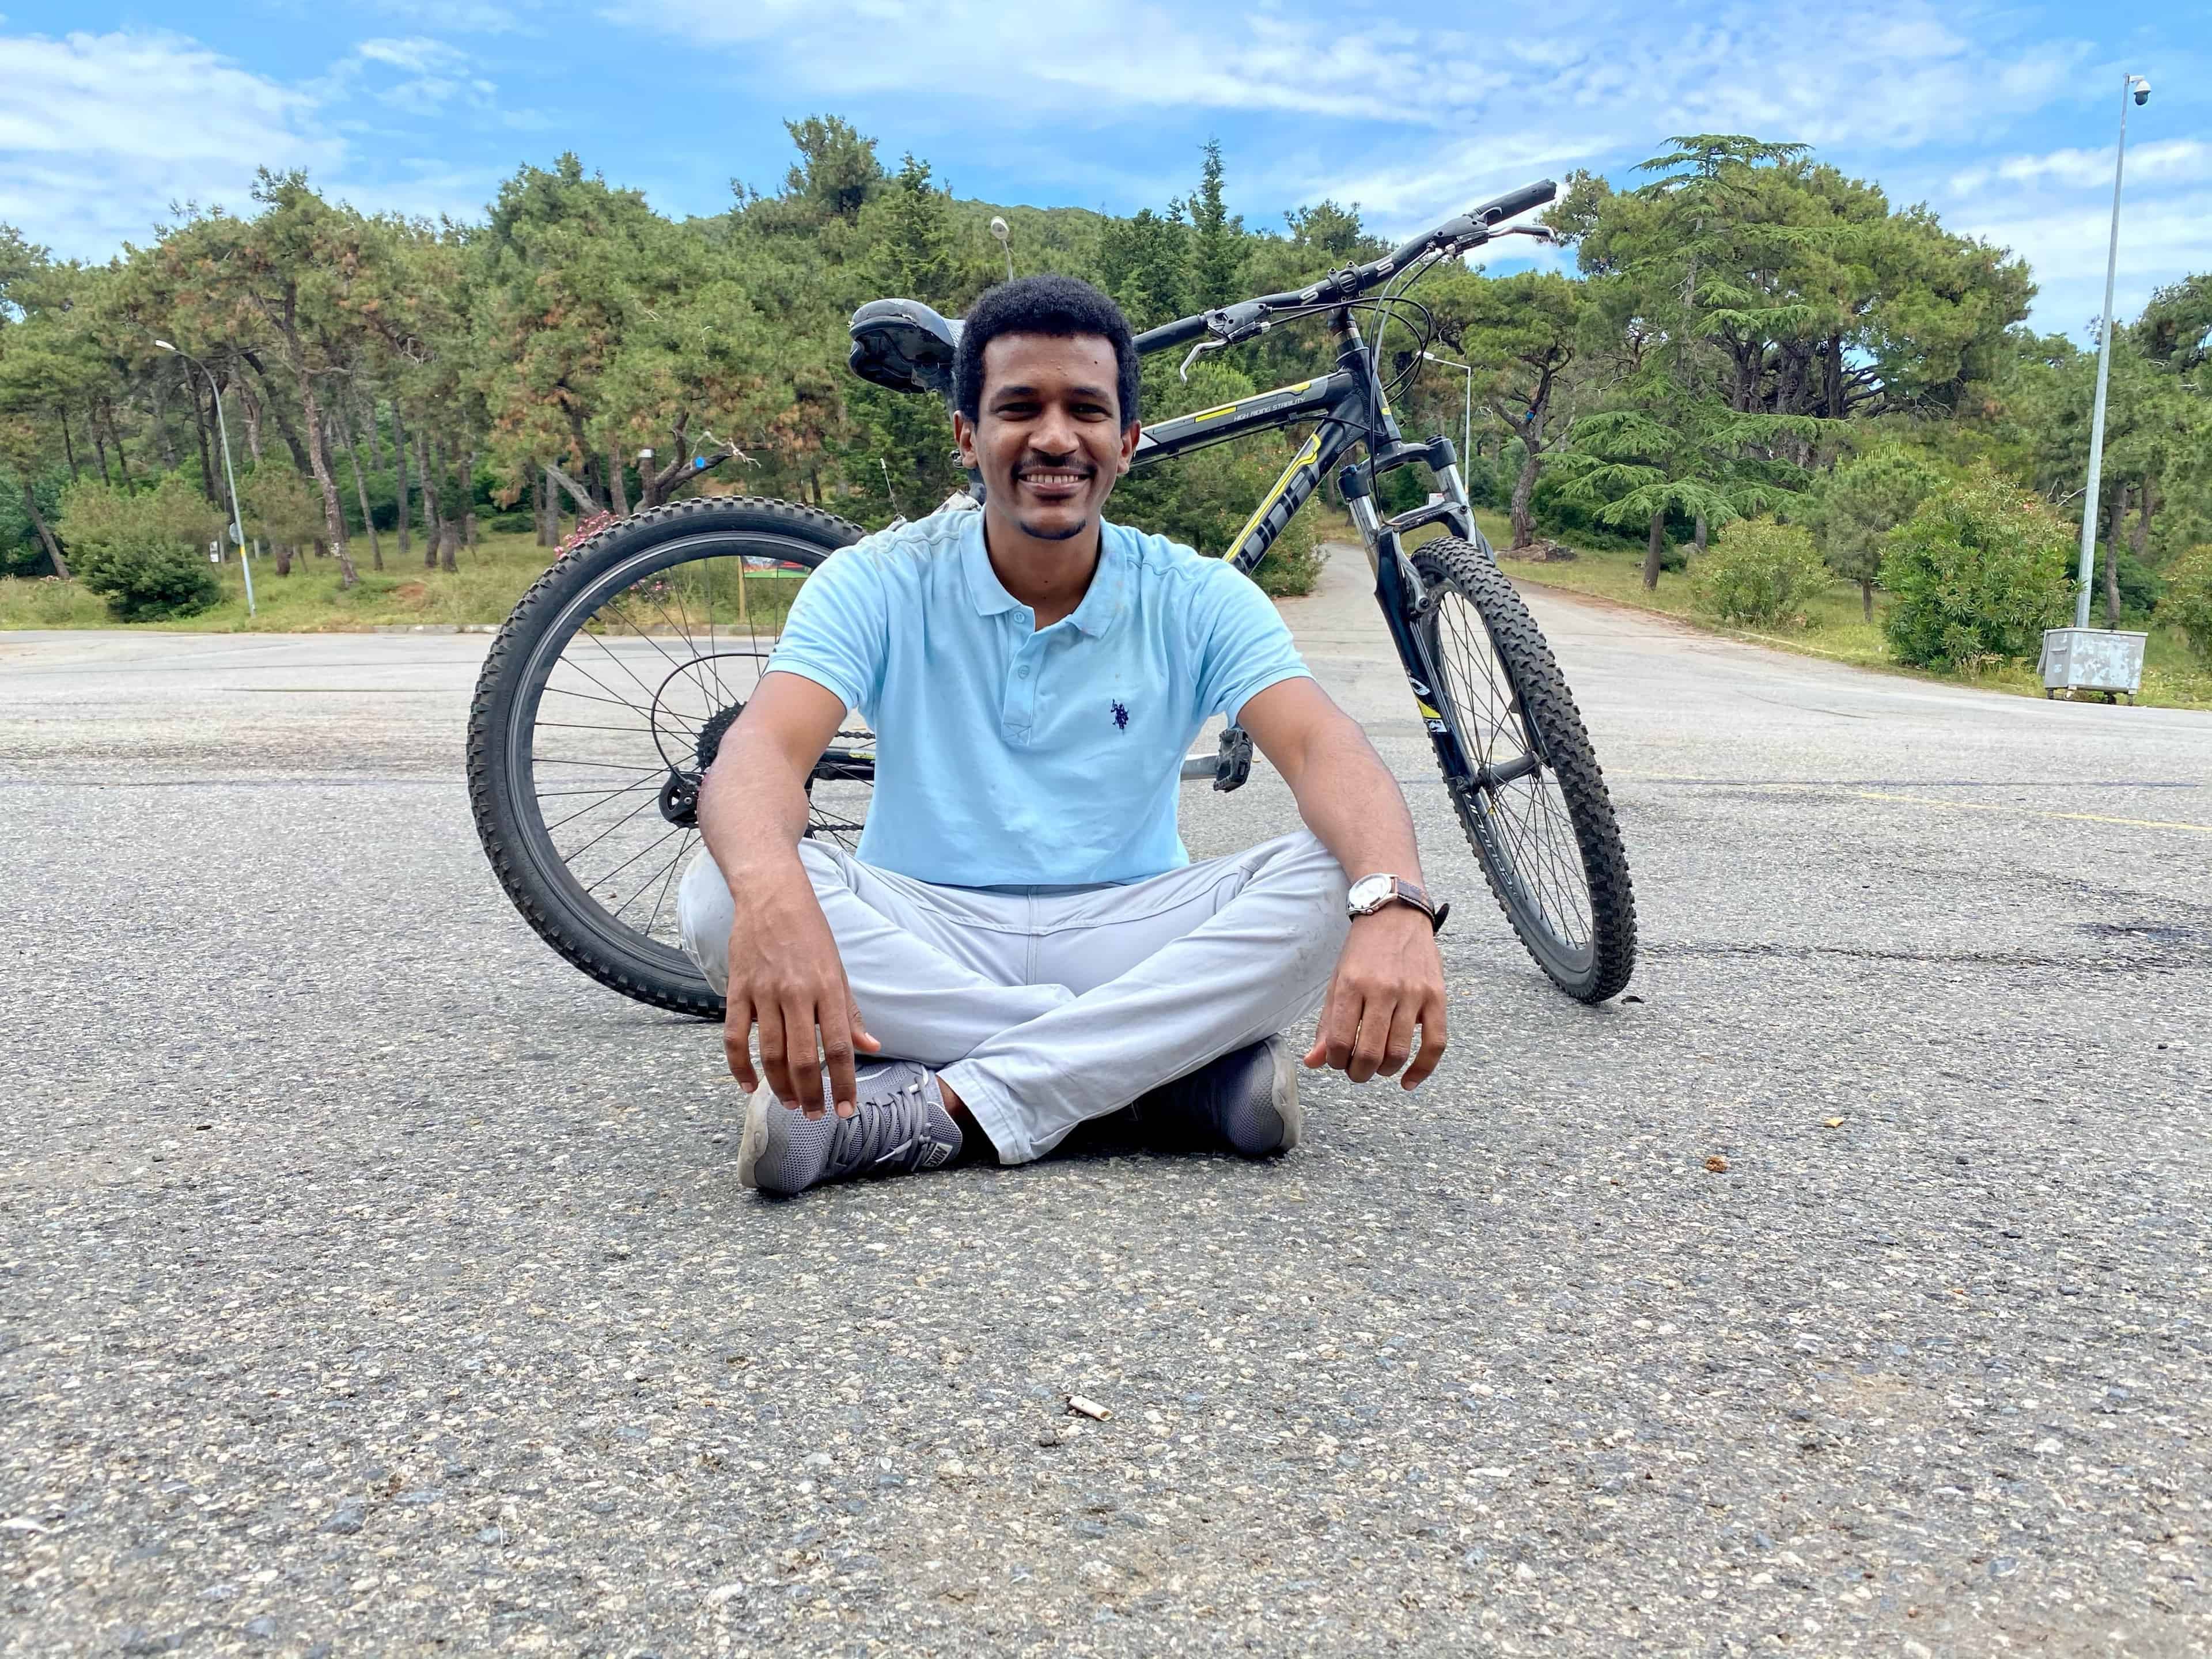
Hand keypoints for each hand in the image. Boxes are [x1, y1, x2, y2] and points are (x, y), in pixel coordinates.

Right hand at [721, 870, 879, 1119]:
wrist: (772, 896)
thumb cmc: (810, 933)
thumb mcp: (838, 969)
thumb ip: (850, 1013)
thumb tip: (870, 1047)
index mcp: (828, 988)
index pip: (838, 1047)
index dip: (843, 1084)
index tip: (846, 1110)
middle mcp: (797, 993)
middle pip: (803, 1058)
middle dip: (811, 1094)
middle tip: (814, 1115)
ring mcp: (764, 992)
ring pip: (770, 1053)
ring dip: (780, 1086)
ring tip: (790, 1104)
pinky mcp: (737, 990)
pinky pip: (734, 1037)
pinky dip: (740, 1067)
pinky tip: (749, 1085)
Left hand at [1303, 905, 1447, 1088]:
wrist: (1396, 914)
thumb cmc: (1363, 951)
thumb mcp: (1337, 980)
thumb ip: (1326, 1023)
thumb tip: (1313, 1062)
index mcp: (1351, 984)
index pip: (1339, 1041)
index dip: (1335, 1062)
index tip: (1337, 1061)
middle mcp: (1382, 989)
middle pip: (1369, 1052)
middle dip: (1358, 1072)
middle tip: (1356, 1070)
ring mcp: (1413, 993)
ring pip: (1399, 1052)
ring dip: (1384, 1070)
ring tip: (1378, 1067)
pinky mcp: (1437, 996)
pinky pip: (1435, 1044)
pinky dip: (1422, 1069)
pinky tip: (1408, 1081)